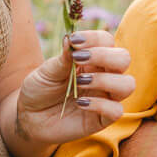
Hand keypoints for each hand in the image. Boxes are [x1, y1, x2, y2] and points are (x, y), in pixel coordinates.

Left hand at [13, 29, 134, 146]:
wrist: (29, 118)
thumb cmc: (40, 90)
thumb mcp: (46, 72)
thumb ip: (62, 58)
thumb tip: (70, 39)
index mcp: (92, 59)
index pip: (107, 41)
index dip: (94, 38)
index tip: (75, 42)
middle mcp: (104, 75)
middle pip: (124, 58)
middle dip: (104, 55)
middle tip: (79, 59)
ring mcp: (105, 97)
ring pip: (127, 84)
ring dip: (105, 80)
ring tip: (81, 82)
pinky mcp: (102, 119)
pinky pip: (116, 110)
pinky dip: (100, 105)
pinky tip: (80, 103)